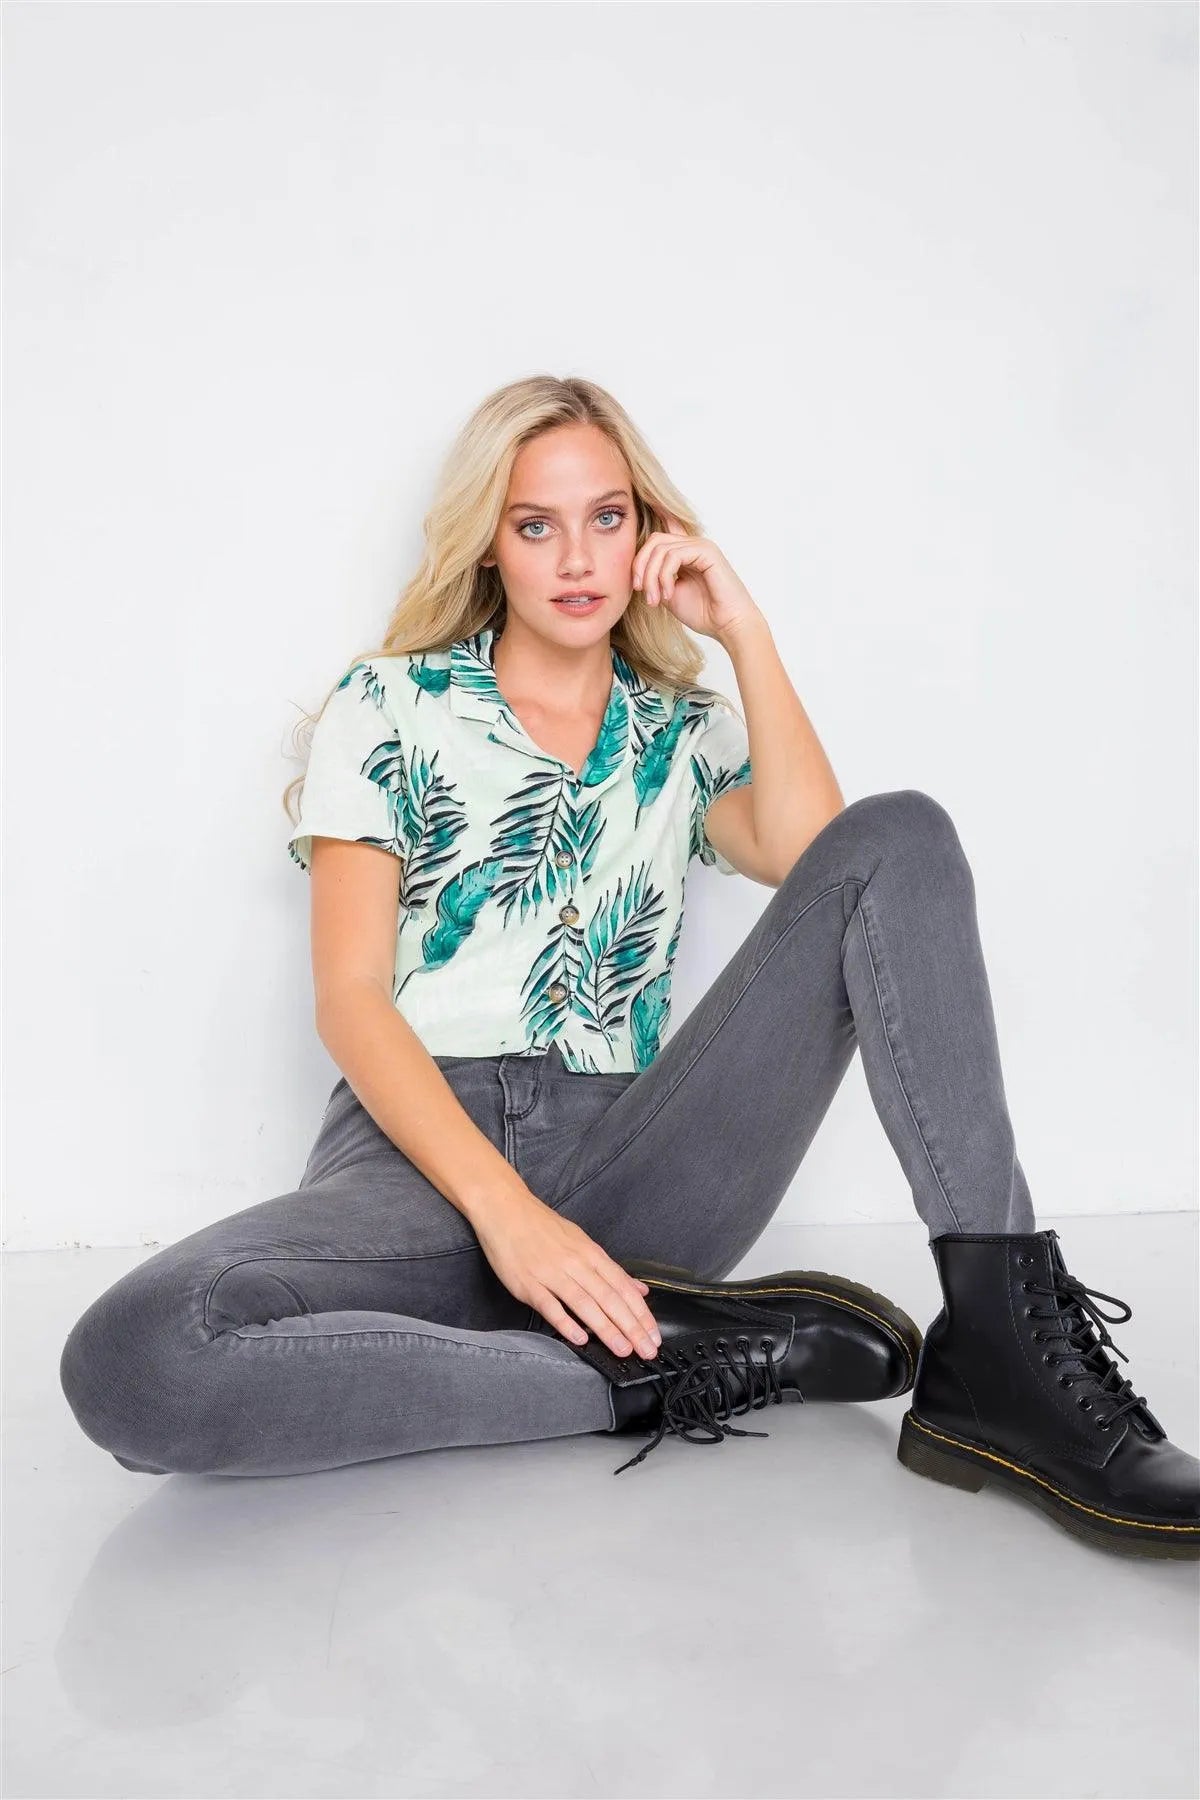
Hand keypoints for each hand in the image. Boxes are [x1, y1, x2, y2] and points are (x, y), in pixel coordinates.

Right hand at [470, 1187, 662, 1360]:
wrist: (505, 1209)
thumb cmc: (542, 1227)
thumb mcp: (582, 1241)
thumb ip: (610, 1269)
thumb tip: (638, 1289)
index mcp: (590, 1254)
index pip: (623, 1287)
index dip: (641, 1314)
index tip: (653, 1335)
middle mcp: (575, 1263)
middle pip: (609, 1298)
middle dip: (631, 1327)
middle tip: (646, 1350)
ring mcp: (551, 1274)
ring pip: (585, 1304)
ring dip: (606, 1329)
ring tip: (622, 1349)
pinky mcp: (528, 1284)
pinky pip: (550, 1306)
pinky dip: (566, 1323)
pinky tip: (580, 1339)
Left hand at [631, 512, 764, 641]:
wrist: (728, 625)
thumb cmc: (704, 613)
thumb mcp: (669, 594)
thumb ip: (656, 578)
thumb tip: (639, 570)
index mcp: (686, 552)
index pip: (668, 524)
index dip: (655, 510)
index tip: (644, 499)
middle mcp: (694, 545)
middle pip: (654, 540)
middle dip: (640, 565)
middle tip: (640, 590)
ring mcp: (701, 545)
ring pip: (660, 549)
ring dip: (651, 577)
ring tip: (655, 600)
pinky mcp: (707, 551)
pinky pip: (673, 555)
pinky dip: (664, 577)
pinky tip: (668, 594)